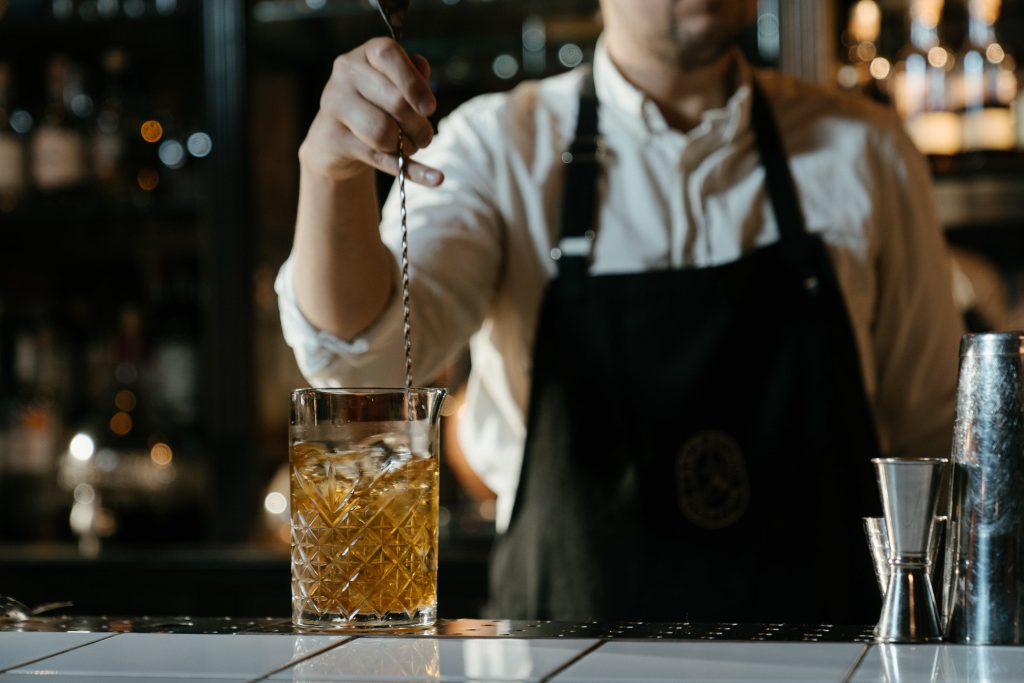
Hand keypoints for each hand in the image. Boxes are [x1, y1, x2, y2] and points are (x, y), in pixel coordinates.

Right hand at [299, 37, 443, 186]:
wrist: (335, 139)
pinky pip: (378, 157)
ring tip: (411, 147)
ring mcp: (335, 104)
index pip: (390, 55)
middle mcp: (346, 73)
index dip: (415, 83)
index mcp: (365, 55)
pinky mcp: (333, 138)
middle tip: (425, 137)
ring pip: (382, 131)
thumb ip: (413, 76)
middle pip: (395, 101)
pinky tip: (435, 179)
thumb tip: (423, 67)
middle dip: (419, 125)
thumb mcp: (395, 87)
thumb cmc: (375, 106)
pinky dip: (411, 171)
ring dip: (407, 146)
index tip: (430, 108)